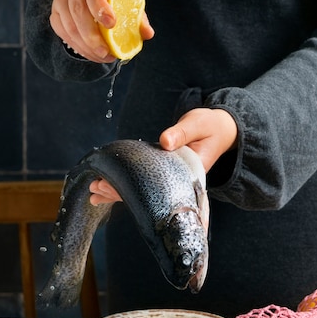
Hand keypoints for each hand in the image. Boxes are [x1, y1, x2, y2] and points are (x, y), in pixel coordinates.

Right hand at [50, 0, 153, 62]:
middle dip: (92, 35)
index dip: (100, 6)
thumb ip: (138, 16)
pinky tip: (91, 54)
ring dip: (85, 45)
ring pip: (69, 23)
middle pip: (78, 9)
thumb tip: (148, 34)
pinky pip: (62, 31)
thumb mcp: (128, 0)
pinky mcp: (55, 11)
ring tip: (102, 56)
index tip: (111, 25)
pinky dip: (77, 46)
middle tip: (106, 52)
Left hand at [89, 108, 237, 204]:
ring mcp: (169, 177)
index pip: (154, 187)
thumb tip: (164, 141)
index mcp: (187, 173)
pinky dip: (126, 182)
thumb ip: (182, 132)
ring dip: (118, 190)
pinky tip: (108, 185)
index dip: (131, 189)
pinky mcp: (164, 170)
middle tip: (95, 191)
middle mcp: (176, 180)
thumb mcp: (198, 124)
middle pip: (145, 192)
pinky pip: (143, 180)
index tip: (111, 188)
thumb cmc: (211, 127)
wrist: (222, 130)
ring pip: (142, 189)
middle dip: (118, 192)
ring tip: (94, 193)